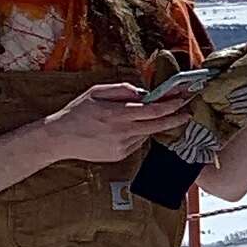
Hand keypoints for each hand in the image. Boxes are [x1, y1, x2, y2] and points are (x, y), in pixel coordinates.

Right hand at [37, 82, 178, 168]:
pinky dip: (138, 133)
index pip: (153, 110)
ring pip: (147, 134)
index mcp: (116, 114)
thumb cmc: (77, 112)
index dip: (171, 105)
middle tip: (187, 111)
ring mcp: (122, 147)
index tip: (183, 99)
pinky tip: (125, 128)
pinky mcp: (120, 156)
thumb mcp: (96, 92)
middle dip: (175, 118)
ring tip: (142, 116)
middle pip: (158, 126)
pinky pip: (137, 142)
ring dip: (152, 125)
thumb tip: (143, 92)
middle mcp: (122, 133)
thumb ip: (122, 90)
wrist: (59, 139)